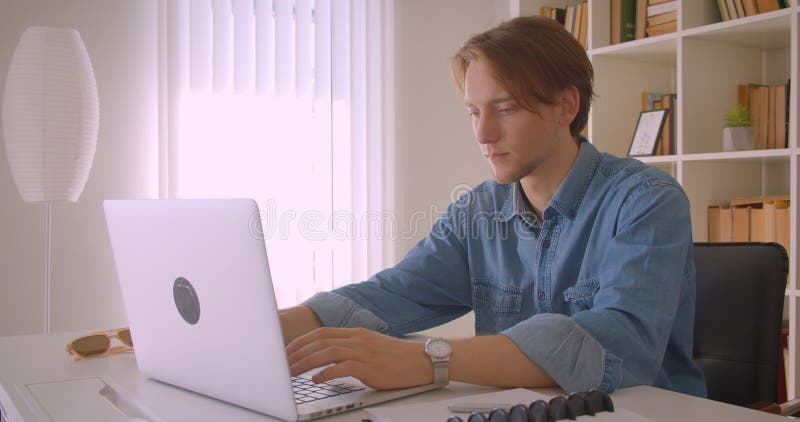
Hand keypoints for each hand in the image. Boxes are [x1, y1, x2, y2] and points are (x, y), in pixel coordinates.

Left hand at [285, 327, 432, 389]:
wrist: (422, 360)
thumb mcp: (372, 346)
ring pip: (327, 352)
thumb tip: (329, 358)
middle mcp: (357, 339)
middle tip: (283, 363)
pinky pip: (342, 368)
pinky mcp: (370, 367)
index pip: (322, 333)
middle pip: (320, 341)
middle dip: (298, 352)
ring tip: (292, 372)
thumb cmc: (398, 357)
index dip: (302, 341)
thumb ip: (352, 348)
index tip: (288, 350)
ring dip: (306, 362)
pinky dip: (326, 374)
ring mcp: (363, 352)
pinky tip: (316, 380)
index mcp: (356, 333)